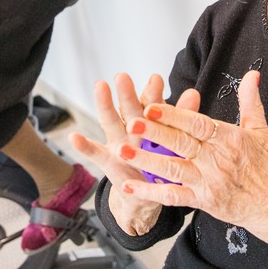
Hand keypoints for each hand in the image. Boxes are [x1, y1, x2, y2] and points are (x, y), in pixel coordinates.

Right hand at [70, 74, 195, 235]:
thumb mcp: (173, 142)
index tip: (156, 78)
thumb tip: (194, 93)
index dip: (153, 93)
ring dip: (105, 104)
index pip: (152, 106)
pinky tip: (73, 137)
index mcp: (150, 124)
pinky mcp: (108, 161)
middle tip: (123, 76)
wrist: (147, 193)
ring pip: (111, 122)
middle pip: (130, 110)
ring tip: (100, 86)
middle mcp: (132, 130)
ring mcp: (118, 144)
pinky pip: (95, 153)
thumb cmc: (162, 162)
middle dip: (127, 93)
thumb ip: (182, 118)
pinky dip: (84, 146)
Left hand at [112, 71, 267, 232]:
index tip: (152, 106)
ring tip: (121, 151)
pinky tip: (128, 185)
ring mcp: (208, 182)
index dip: (174, 115)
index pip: (197, 124)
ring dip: (145, 160)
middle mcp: (216, 160)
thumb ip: (250, 101)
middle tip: (130, 123)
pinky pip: (173, 196)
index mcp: (228, 139)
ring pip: (172, 170)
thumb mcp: (260, 131)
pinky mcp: (203, 201)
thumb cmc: (266, 167)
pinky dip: (150, 192)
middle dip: (154, 133)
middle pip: (181, 144)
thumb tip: (252, 74)